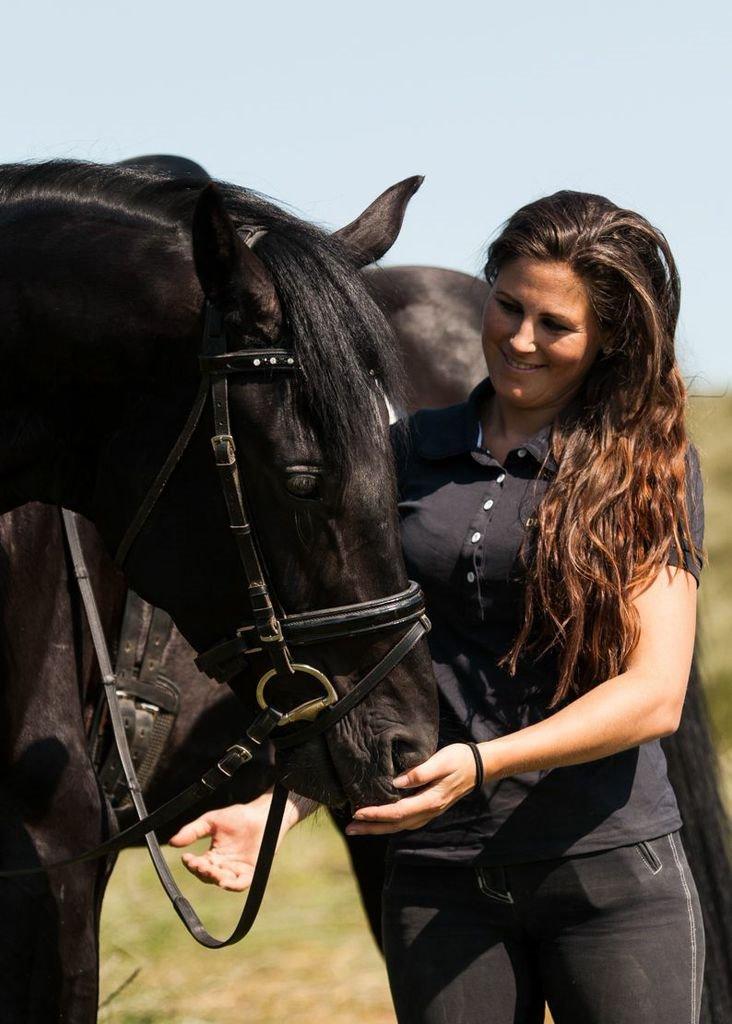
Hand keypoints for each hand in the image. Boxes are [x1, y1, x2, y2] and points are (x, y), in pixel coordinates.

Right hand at [168, 789, 297, 890]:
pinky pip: (241, 883)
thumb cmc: (237, 816)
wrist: (261, 813)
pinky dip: (233, 885)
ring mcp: (238, 870)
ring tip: (210, 870)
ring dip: (215, 877)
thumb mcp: (210, 821)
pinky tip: (225, 882)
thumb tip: (172, 842)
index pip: (198, 865)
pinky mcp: (252, 871)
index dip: (191, 864)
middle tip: (199, 864)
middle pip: (209, 876)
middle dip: (202, 871)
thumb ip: (192, 831)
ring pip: (222, 880)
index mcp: (213, 856)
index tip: (186, 858)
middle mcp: (224, 866)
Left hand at [345, 743, 480, 835]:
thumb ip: (420, 773)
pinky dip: (390, 823)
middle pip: (395, 824)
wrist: (479, 766)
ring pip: (400, 825)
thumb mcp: (440, 762)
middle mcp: (429, 811)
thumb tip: (396, 782)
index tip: (357, 812)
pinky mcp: (429, 808)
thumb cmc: (459, 759)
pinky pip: (406, 821)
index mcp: (430, 801)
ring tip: (359, 827)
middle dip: (371, 827)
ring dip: (379, 828)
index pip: (397, 812)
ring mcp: (430, 812)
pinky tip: (381, 820)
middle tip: (349, 829)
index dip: (376, 814)